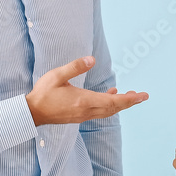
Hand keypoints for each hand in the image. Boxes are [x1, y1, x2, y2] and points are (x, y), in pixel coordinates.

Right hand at [25, 56, 147, 125]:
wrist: (32, 113)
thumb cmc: (43, 93)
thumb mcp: (57, 75)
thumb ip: (75, 67)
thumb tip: (92, 59)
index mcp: (83, 101)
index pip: (112, 102)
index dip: (129, 99)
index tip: (142, 96)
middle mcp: (86, 111)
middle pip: (114, 108)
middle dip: (130, 102)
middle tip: (143, 96)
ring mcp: (83, 115)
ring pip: (107, 111)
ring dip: (120, 104)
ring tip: (132, 96)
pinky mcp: (79, 116)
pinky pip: (99, 111)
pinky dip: (109, 105)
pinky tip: (111, 96)